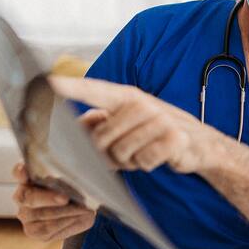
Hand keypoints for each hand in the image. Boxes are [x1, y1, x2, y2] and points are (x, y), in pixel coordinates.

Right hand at [12, 162, 95, 241]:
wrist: (81, 212)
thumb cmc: (75, 191)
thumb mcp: (75, 183)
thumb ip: (69, 181)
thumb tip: (75, 185)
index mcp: (28, 178)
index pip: (19, 173)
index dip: (20, 172)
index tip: (23, 169)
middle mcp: (22, 196)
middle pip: (28, 197)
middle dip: (48, 198)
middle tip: (65, 198)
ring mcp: (25, 215)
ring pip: (39, 215)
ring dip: (63, 212)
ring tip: (81, 209)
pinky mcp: (33, 231)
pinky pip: (46, 229)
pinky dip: (64, 222)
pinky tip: (76, 217)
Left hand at [49, 76, 226, 173]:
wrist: (199, 144)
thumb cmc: (156, 134)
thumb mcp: (128, 126)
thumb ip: (100, 125)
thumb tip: (73, 130)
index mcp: (126, 97)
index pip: (95, 90)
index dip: (73, 87)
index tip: (49, 82)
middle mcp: (142, 103)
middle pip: (102, 138)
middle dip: (108, 154)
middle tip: (126, 154)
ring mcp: (159, 118)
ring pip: (122, 152)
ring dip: (129, 161)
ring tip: (143, 152)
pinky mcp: (173, 137)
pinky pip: (144, 161)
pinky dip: (147, 165)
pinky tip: (157, 157)